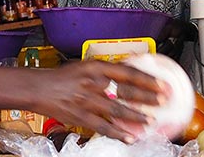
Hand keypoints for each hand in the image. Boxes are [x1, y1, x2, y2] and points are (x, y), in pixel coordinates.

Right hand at [32, 60, 169, 142]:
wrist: (39, 88)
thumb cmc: (62, 77)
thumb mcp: (84, 66)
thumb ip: (105, 71)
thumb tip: (128, 75)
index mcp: (96, 67)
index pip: (127, 72)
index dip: (147, 79)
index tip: (161, 84)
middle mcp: (93, 82)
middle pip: (126, 91)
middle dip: (147, 97)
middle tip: (163, 100)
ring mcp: (87, 100)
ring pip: (117, 109)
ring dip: (136, 116)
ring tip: (151, 120)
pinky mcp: (81, 116)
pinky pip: (103, 126)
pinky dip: (118, 133)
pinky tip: (130, 137)